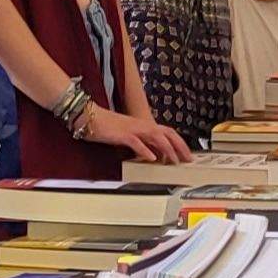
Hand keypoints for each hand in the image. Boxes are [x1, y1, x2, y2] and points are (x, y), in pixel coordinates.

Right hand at [74, 104, 188, 166]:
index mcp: (144, 126)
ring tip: (174, 161)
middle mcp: (142, 125)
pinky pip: (136, 142)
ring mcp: (133, 129)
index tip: (187, 155)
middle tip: (188, 159)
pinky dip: (145, 150)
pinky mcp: (122, 134)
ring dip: (166, 149)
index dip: (180, 143)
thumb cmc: (107, 127)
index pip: (168, 132)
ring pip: (155, 137)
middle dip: (179, 146)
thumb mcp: (129, 136)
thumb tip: (153, 155)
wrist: (89, 117)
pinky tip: (151, 158)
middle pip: (167, 133)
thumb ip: (142, 143)